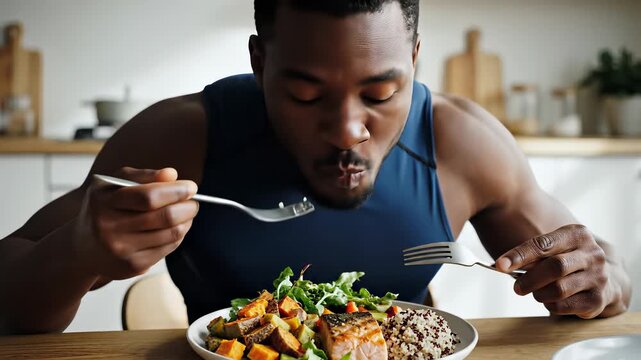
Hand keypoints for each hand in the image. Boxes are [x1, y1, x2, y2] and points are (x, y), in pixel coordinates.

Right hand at [73, 167, 198, 279]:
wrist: (82, 247)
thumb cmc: (104, 208)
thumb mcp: (113, 184)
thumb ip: (143, 176)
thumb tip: (172, 174)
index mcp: (104, 202)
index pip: (149, 197)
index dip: (176, 191)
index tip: (191, 187)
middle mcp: (109, 228)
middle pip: (164, 217)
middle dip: (187, 207)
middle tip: (194, 202)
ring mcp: (121, 250)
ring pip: (171, 234)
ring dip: (186, 221)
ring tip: (186, 213)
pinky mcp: (132, 266)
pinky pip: (168, 248)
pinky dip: (178, 235)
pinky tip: (175, 227)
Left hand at [495, 224, 609, 318]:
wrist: (602, 281)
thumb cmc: (566, 261)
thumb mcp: (553, 250)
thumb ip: (532, 255)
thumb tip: (502, 265)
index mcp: (578, 234)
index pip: (544, 243)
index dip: (519, 255)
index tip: (500, 265)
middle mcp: (592, 254)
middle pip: (554, 267)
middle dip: (529, 279)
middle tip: (517, 287)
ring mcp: (598, 277)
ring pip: (559, 289)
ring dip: (539, 293)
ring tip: (536, 293)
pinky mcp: (598, 299)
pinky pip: (564, 305)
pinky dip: (550, 305)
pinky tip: (550, 301)